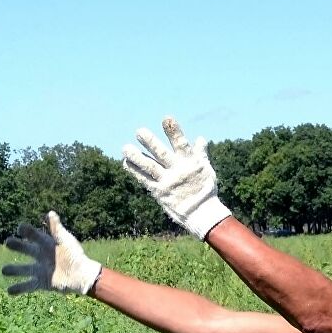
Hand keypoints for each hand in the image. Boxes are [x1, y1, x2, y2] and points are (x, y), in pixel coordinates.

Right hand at [3, 212, 102, 295]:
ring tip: (3, 270)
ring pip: (23, 269)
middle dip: (16, 245)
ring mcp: (40, 270)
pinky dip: (18, 288)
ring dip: (13, 270)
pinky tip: (9, 291)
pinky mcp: (42, 282)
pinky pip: (28, 285)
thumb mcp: (64, 240)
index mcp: (46, 244)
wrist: (82, 275)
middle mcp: (41, 256)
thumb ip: (56, 228)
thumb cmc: (74, 255)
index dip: (26, 231)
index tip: (20, 228)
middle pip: (25, 249)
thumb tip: (50, 213)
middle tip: (8, 242)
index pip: (33, 235)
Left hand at [121, 116, 231, 239]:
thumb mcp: (206, 170)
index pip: (182, 144)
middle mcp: (178, 170)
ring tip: (125, 148)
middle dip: (150, 142)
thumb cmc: (205, 189)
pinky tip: (126, 162)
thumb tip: (200, 138)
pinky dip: (135, 171)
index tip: (166, 118)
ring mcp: (167, 182)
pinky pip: (144, 180)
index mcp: (191, 162)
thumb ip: (200, 154)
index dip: (174, 131)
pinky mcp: (159, 192)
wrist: (201, 214)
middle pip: (161, 154)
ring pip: (150, 167)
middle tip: (139, 131)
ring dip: (137, 157)